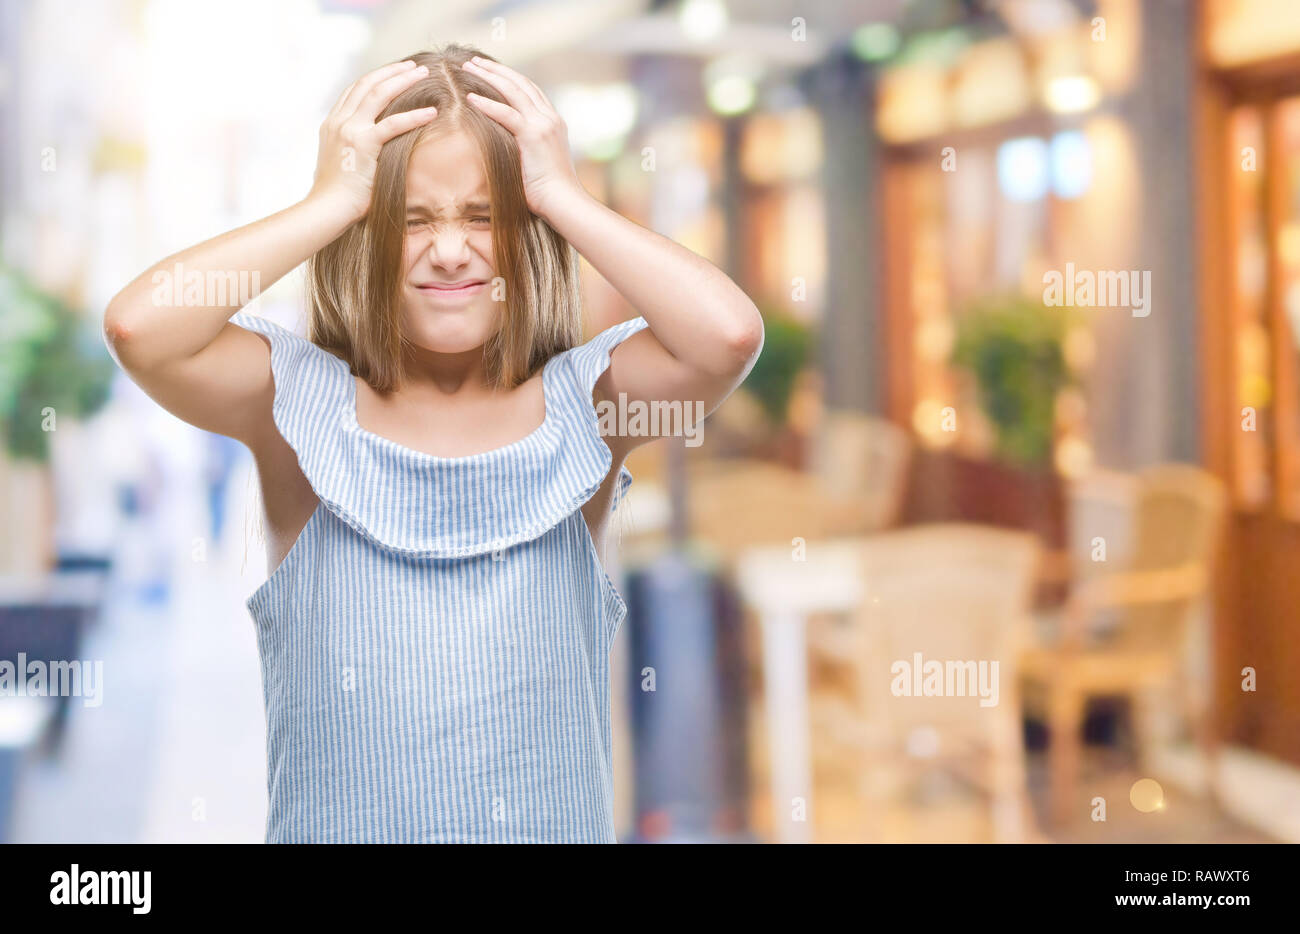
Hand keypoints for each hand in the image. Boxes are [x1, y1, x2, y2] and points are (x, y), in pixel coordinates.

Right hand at [308, 59, 438, 221]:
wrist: (327, 210)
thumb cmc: (338, 197)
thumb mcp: (342, 165)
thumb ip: (354, 150)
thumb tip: (369, 154)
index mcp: (332, 124)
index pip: (355, 90)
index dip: (377, 77)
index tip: (396, 72)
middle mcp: (339, 121)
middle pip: (367, 83)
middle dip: (392, 71)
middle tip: (414, 66)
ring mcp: (349, 130)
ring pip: (379, 94)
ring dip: (403, 80)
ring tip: (423, 74)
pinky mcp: (363, 144)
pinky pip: (393, 124)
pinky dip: (414, 116)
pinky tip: (432, 112)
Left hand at [461, 56, 584, 219]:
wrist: (564, 203)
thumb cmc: (549, 193)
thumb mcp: (537, 163)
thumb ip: (524, 148)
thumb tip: (502, 149)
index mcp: (553, 123)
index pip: (530, 90)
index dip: (510, 78)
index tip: (491, 71)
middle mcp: (550, 118)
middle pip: (521, 83)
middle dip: (497, 69)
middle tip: (475, 61)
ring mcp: (544, 124)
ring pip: (514, 90)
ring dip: (489, 76)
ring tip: (469, 67)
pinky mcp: (533, 136)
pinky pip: (506, 114)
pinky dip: (487, 103)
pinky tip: (469, 97)